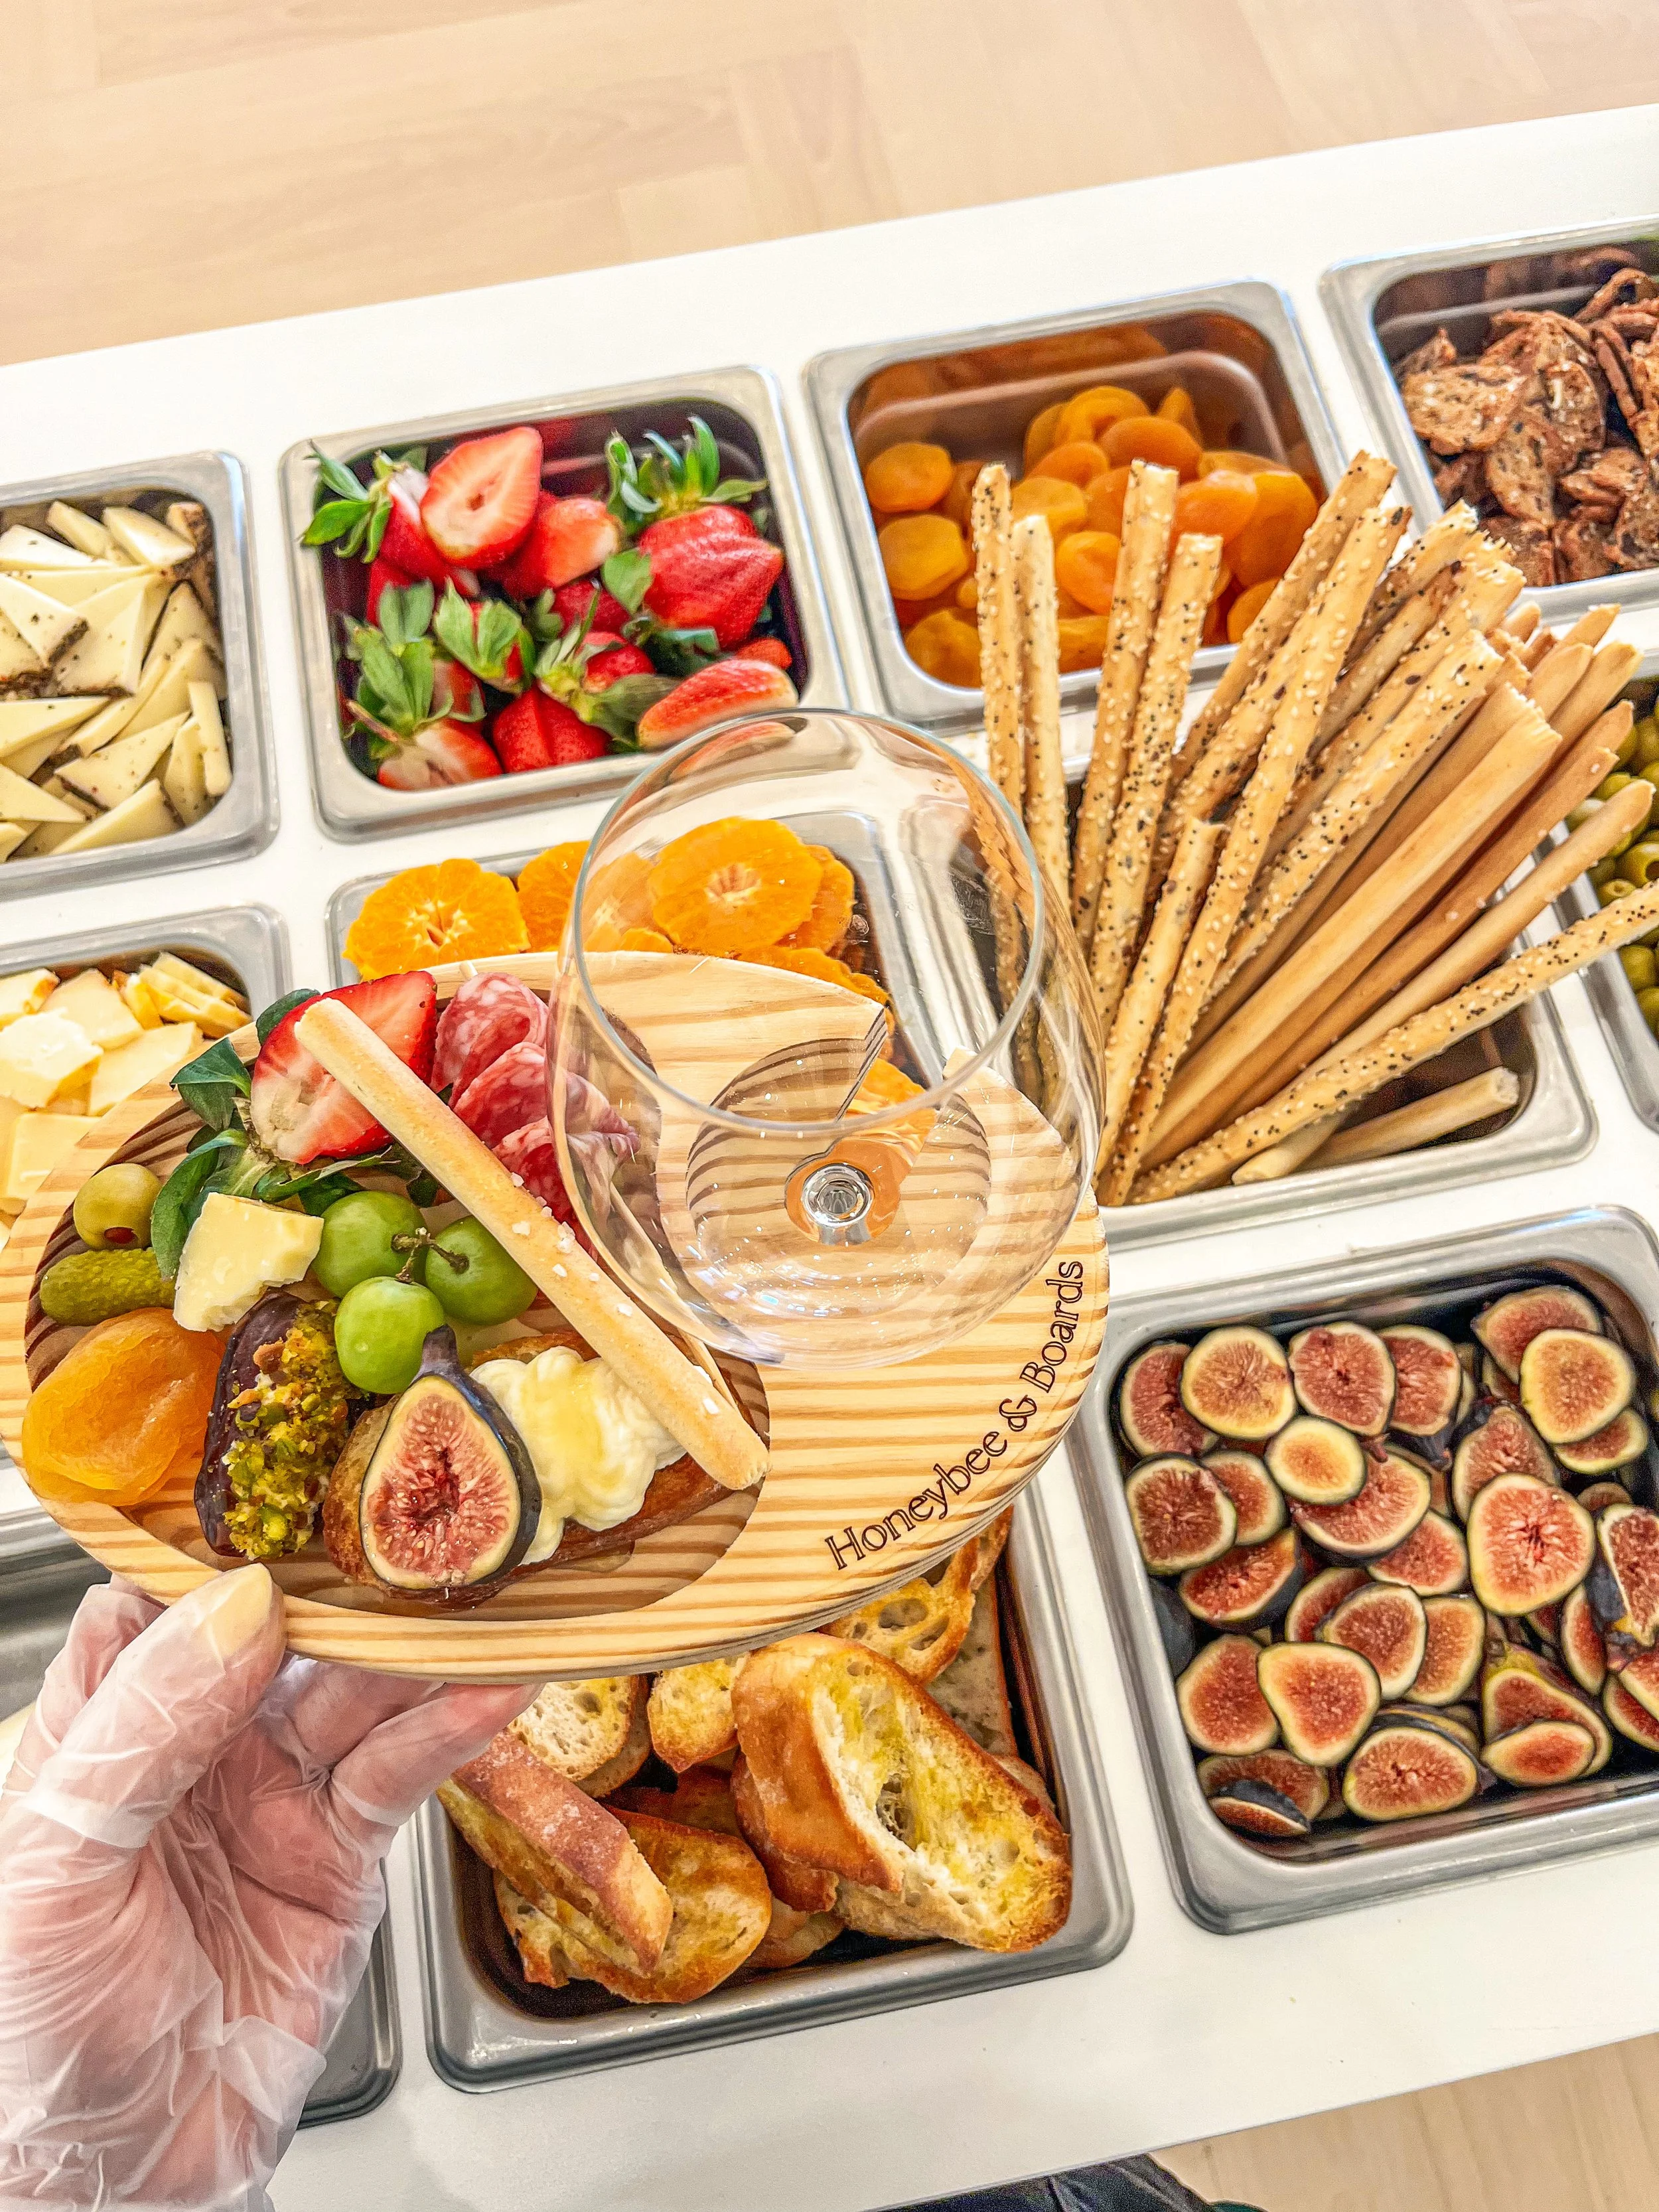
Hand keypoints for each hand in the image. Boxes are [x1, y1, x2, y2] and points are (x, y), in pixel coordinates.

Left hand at [0, 1566, 530, 2209]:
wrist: (105, 2191)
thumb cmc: (25, 2040)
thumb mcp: (51, 1865)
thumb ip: (145, 1725)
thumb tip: (235, 1604)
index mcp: (99, 1731)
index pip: (165, 1603)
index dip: (227, 1546)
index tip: (293, 1492)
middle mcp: (192, 1751)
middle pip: (284, 1638)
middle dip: (351, 1588)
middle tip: (424, 1528)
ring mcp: (270, 1801)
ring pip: (356, 1696)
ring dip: (421, 1651)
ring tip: (487, 1602)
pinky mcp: (337, 1860)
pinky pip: (399, 1774)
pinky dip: (452, 1730)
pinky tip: (490, 1693)